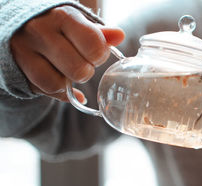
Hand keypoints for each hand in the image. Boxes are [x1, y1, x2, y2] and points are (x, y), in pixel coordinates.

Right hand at [10, 5, 124, 102]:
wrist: (21, 27)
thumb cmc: (59, 28)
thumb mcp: (79, 25)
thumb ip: (99, 34)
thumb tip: (119, 36)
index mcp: (63, 16)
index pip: (94, 45)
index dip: (100, 56)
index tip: (95, 53)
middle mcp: (41, 31)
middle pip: (79, 69)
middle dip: (86, 71)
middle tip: (81, 62)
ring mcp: (26, 49)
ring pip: (61, 83)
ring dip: (70, 81)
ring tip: (67, 69)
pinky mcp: (19, 67)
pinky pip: (47, 89)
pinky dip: (59, 90)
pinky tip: (60, 79)